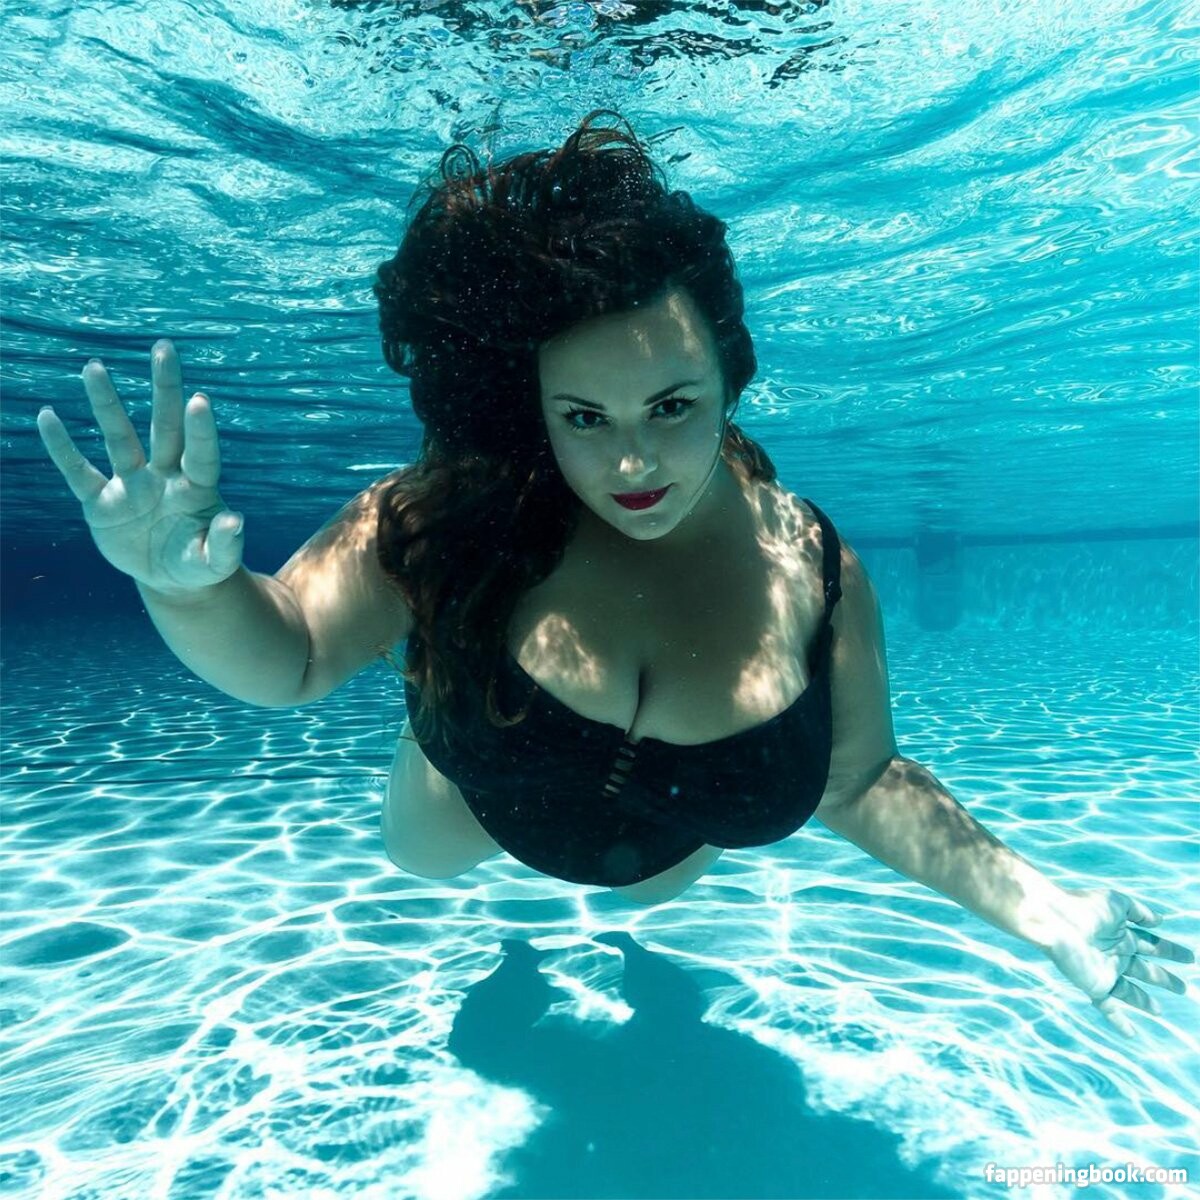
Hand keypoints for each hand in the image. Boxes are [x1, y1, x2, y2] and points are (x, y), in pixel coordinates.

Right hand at [36, 340, 243, 595]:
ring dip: (107, 404)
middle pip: (165, 426)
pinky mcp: (101, 502)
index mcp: (196, 488)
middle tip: (164, 348)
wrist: (169, 578)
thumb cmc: (199, 564)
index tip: (199, 400)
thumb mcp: (215, 562)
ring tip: (94, 367)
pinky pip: (78, 471)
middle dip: (165, 389)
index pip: (201, 454)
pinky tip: (48, 417)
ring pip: (119, 437)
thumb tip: (235, 520)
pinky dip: (62, 447)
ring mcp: (131, 485)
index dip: (201, 430)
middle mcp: (164, 476)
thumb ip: (225, 545)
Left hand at [1044, 887, 1192, 1036]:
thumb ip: (1139, 912)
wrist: (1054, 920)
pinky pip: (1108, 1006)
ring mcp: (1105, 970)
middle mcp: (1114, 953)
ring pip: (1130, 991)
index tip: (1190, 958)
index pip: (1151, 944)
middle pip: (1145, 969)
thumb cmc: (1083, 906)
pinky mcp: (1095, 984)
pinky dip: (1119, 1020)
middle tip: (1184, 989)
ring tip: (1159, 1011)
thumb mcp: (1117, 902)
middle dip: (1164, 979)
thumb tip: (1160, 921)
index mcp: (1121, 933)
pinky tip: (1130, 1034)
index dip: (1171, 951)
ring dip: (1144, 1002)